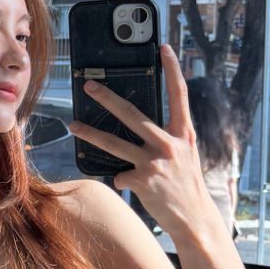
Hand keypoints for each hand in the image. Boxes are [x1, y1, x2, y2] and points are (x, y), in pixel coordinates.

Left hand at [67, 43, 219, 239]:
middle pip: (132, 114)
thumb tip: (138, 128)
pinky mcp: (143, 181)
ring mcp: (156, 163)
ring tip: (73, 125)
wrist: (196, 220)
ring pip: (114, 143)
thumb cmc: (187, 186)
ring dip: (90, 134)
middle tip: (89, 85)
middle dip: (107, 98)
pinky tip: (128, 184)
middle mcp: (171, 145)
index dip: (173, 70)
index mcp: (185, 134)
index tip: (164, 48)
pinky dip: (121, 179)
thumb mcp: (184, 156)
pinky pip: (120, 175)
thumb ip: (167, 140)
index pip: (180, 95)